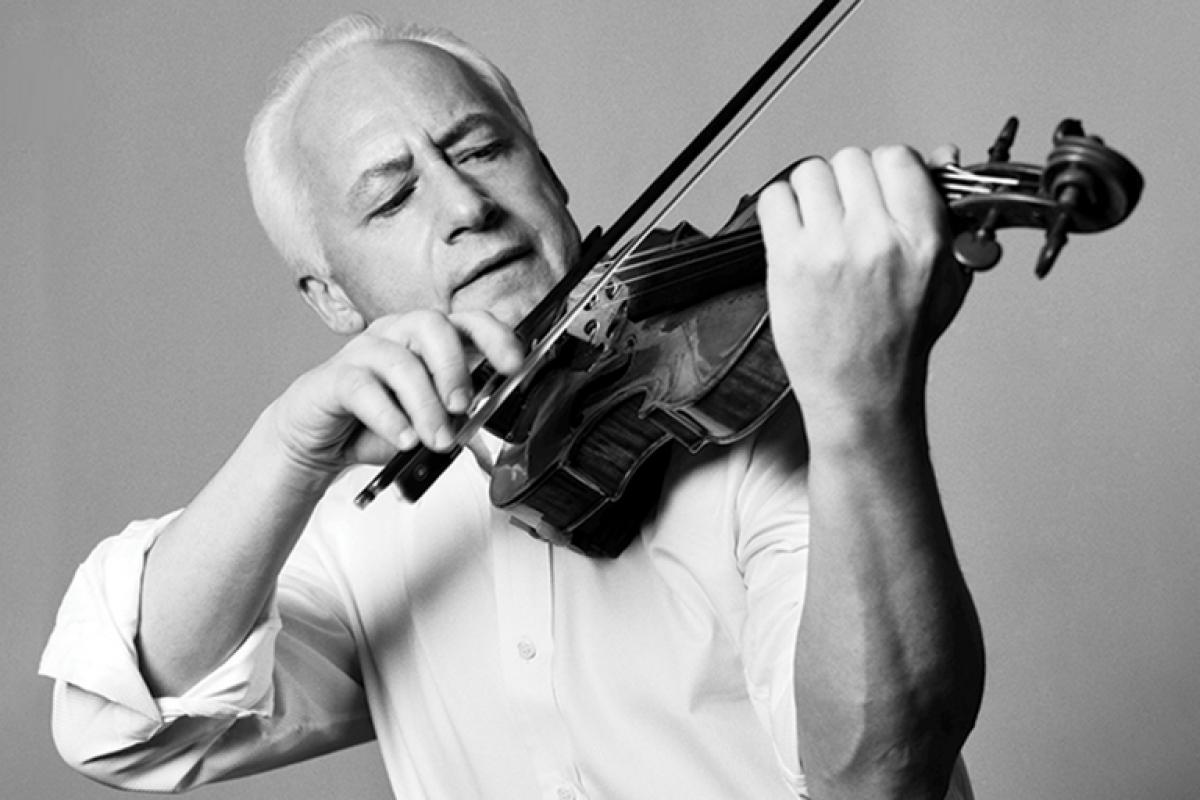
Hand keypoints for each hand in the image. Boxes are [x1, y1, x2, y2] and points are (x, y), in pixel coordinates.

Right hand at [264, 309, 525, 476]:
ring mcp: (363, 352)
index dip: (494, 336)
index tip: (513, 366)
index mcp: (427, 339)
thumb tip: (485, 421)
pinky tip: (403, 438)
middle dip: (454, 367)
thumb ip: (457, 417)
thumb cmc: (376, 423)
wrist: (320, 440)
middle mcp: (396, 335)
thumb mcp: (428, 422)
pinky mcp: (333, 378)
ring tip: (436, 439)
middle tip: (462, 407)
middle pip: (432, 325)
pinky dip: (389, 416)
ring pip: (400, 361)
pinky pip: (363, 388)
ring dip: (425, 405)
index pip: (467, 321)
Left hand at [756, 145, 968, 432]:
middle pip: (851, 159)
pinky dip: (780, 209)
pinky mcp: (788, 262)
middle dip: (847, 182)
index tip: (877, 188)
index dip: (884, 169)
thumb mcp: (946, 276)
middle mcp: (876, 237)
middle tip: (846, 213)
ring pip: (811, 173)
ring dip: (812, 193)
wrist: (861, 390)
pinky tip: (793, 234)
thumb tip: (940, 155)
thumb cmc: (901, 341)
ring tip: (819, 225)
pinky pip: (775, 199)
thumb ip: (945, 211)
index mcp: (921, 238)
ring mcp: (829, 248)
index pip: (897, 158)